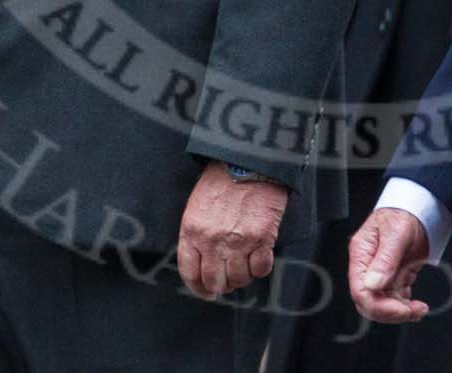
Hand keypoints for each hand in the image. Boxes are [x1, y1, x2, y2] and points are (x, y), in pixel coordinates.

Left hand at [176, 161, 286, 298]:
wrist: (249, 159)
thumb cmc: (222, 179)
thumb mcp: (197, 206)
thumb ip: (196, 234)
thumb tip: (203, 261)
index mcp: (191, 231)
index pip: (190, 273)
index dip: (198, 288)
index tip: (206, 291)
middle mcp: (212, 240)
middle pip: (215, 281)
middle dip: (222, 285)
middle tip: (228, 281)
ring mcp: (238, 241)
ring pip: (239, 278)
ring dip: (242, 276)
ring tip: (245, 265)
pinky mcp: (262, 238)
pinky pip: (260, 269)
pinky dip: (260, 268)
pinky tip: (260, 257)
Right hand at [348, 206, 430, 322]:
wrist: (419, 209)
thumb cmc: (403, 213)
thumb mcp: (397, 233)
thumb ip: (385, 259)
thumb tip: (373, 284)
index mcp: (361, 254)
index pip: (360, 290)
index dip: (378, 306)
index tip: (400, 309)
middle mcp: (368, 266)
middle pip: (369, 302)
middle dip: (391, 312)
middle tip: (413, 311)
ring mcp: (381, 273)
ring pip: (383, 304)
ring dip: (401, 312)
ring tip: (419, 309)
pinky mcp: (393, 277)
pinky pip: (394, 300)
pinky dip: (406, 306)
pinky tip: (416, 304)